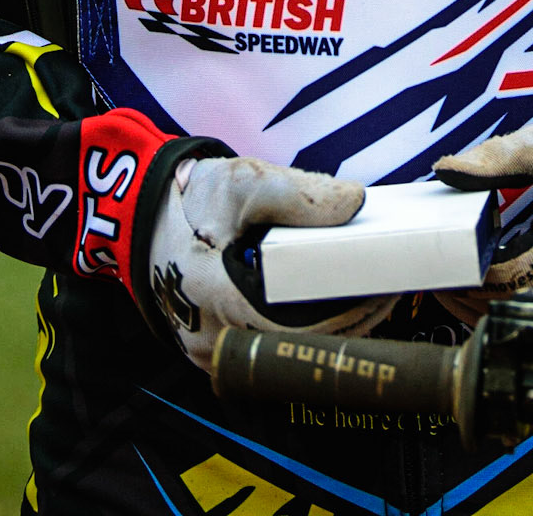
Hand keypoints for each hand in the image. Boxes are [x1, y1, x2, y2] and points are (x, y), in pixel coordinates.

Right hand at [148, 155, 398, 372]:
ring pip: (285, 351)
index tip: (384, 289)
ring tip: (371, 292)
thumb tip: (355, 204)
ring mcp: (212, 351)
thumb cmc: (192, 199)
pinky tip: (335, 302)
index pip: (296, 329)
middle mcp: (212, 339)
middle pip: (296, 346)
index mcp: (216, 297)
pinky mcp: (218, 348)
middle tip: (390, 289)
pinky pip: (269, 346)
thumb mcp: (243, 181)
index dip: (347, 314)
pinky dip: (304, 328)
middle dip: (348, 322)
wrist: (143, 215)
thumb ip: (299, 191)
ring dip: (330, 328)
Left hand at [433, 105, 532, 323]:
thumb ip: (501, 155)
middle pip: (518, 308)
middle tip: (443, 279)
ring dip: (493, 316)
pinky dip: (524, 324)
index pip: (511, 276)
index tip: (445, 264)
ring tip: (464, 291)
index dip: (469, 276)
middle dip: (472, 299)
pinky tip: (502, 303)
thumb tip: (447, 172)